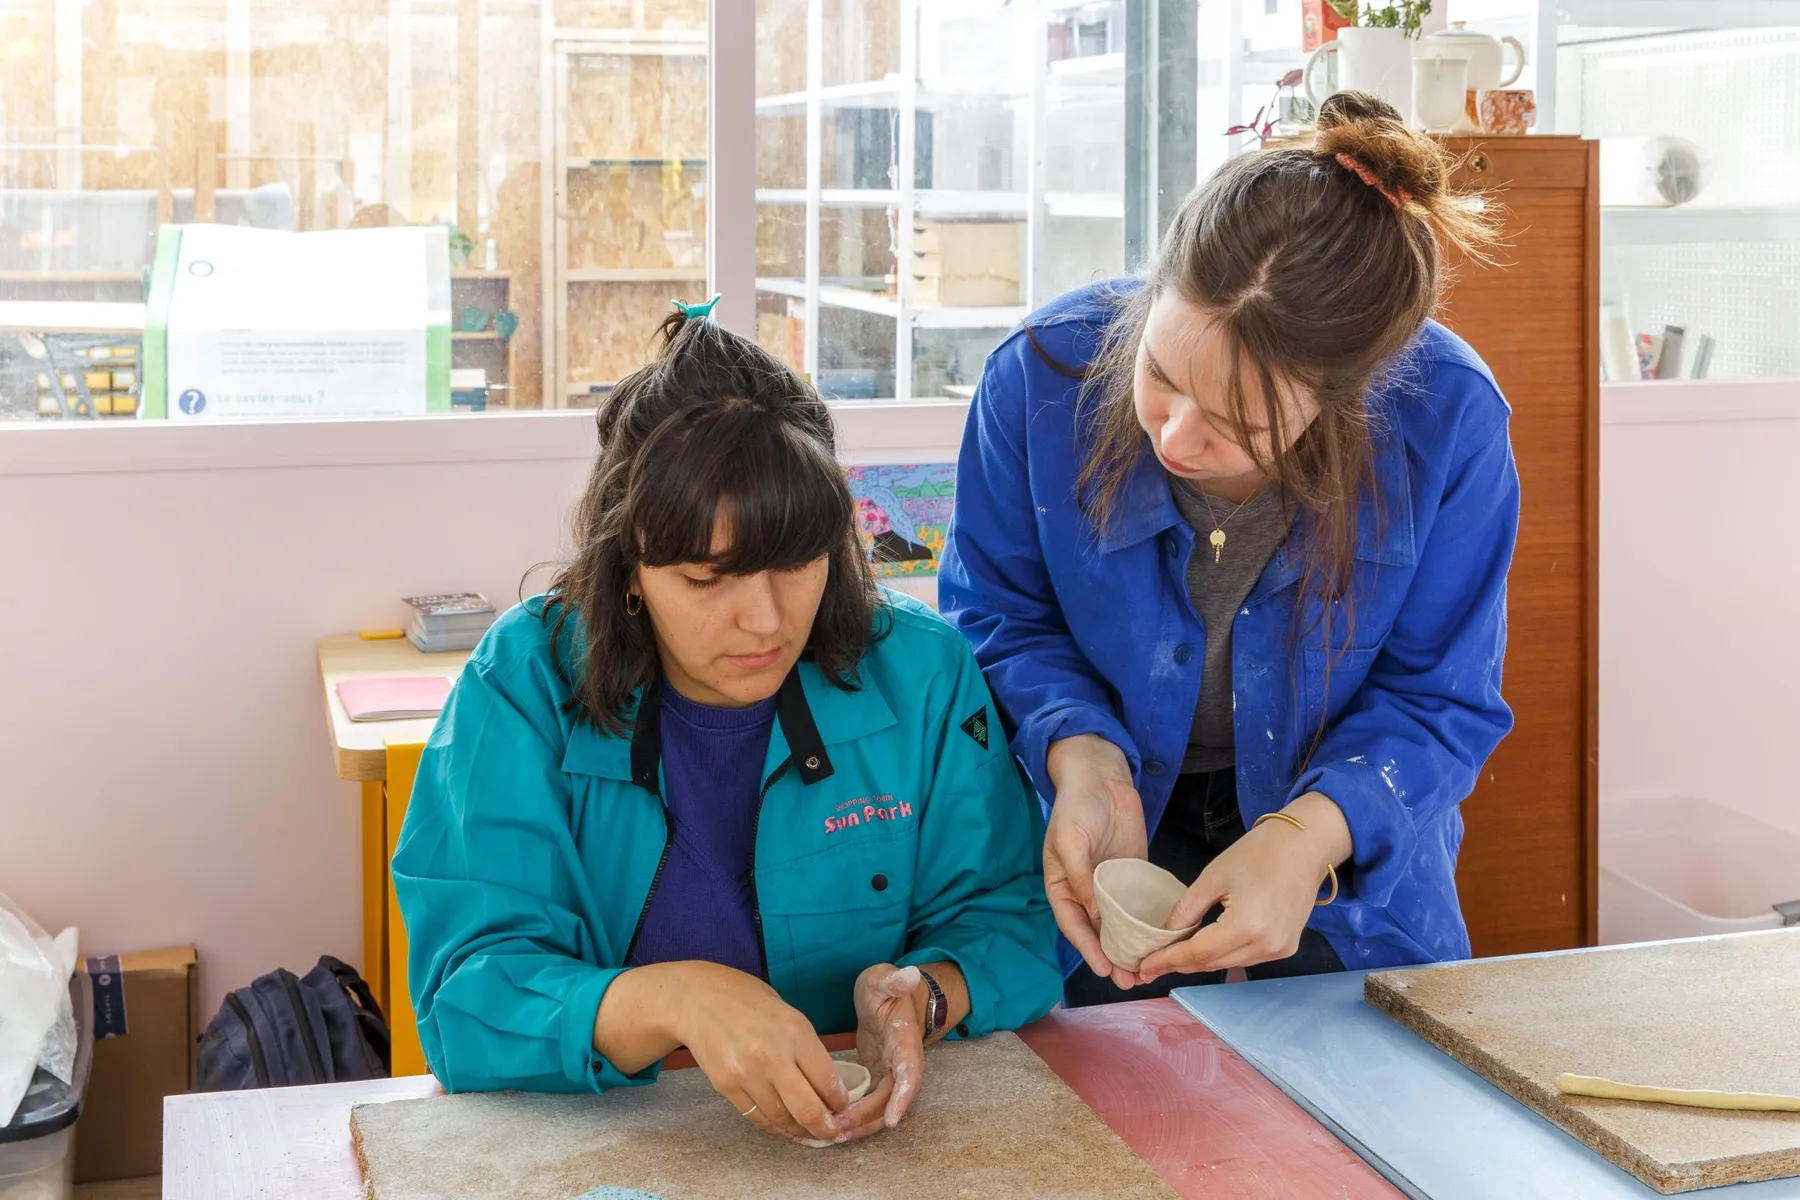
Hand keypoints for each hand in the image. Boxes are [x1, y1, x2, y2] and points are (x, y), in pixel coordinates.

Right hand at [674, 963, 851, 1144]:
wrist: (697, 999)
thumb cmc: (747, 999)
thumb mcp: (788, 1013)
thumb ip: (806, 1048)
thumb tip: (828, 1084)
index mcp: (794, 1032)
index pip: (828, 1080)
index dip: (840, 1100)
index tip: (843, 1106)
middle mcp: (772, 1056)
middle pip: (807, 1109)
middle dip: (826, 1128)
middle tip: (834, 1132)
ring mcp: (746, 1074)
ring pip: (782, 1118)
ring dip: (801, 1131)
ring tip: (811, 1133)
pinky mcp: (726, 1087)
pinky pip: (757, 1118)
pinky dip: (775, 1128)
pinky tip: (786, 1129)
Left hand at [848, 964, 926, 1138]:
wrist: (886, 994)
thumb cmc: (885, 987)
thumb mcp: (883, 979)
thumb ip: (893, 981)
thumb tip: (910, 975)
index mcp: (906, 1040)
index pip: (910, 1073)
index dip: (902, 1097)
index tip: (892, 1119)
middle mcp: (902, 1062)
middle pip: (892, 1098)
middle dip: (869, 1117)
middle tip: (840, 1128)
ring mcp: (890, 1072)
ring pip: (881, 1107)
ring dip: (861, 1123)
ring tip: (834, 1134)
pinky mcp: (877, 1076)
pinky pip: (870, 1103)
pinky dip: (856, 1116)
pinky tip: (834, 1125)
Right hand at [1044, 735, 1147, 988]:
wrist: (1102, 775)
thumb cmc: (1077, 805)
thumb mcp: (1071, 840)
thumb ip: (1080, 877)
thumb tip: (1094, 913)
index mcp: (1063, 885)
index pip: (1073, 925)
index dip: (1087, 949)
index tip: (1104, 968)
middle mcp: (1087, 891)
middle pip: (1098, 932)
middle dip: (1113, 957)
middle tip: (1130, 980)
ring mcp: (1112, 884)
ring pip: (1121, 924)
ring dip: (1132, 946)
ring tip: (1147, 970)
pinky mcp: (1134, 874)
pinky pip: (1141, 903)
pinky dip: (1149, 922)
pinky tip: (1162, 938)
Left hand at [1135, 794, 1350, 983]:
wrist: (1307, 845)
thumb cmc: (1260, 852)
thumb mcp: (1214, 876)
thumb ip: (1187, 909)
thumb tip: (1166, 933)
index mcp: (1246, 926)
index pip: (1198, 953)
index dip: (1168, 961)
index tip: (1143, 966)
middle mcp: (1265, 946)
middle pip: (1212, 963)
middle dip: (1179, 964)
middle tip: (1149, 965)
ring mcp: (1279, 950)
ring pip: (1228, 964)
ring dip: (1200, 961)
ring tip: (1171, 957)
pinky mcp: (1286, 948)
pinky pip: (1245, 958)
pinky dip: (1222, 955)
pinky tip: (1203, 948)